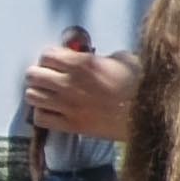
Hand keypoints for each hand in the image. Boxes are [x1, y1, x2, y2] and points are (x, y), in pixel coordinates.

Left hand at [33, 26, 137, 146]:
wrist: (147, 114)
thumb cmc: (139, 85)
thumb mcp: (122, 60)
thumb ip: (98, 57)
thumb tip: (86, 57)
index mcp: (82, 64)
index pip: (46, 55)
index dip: (51, 57)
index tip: (56, 61)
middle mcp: (69, 84)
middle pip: (32, 74)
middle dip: (39, 74)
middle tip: (49, 77)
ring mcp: (67, 106)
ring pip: (32, 96)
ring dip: (38, 93)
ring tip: (49, 94)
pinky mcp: (71, 125)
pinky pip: (40, 118)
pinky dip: (42, 114)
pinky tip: (52, 111)